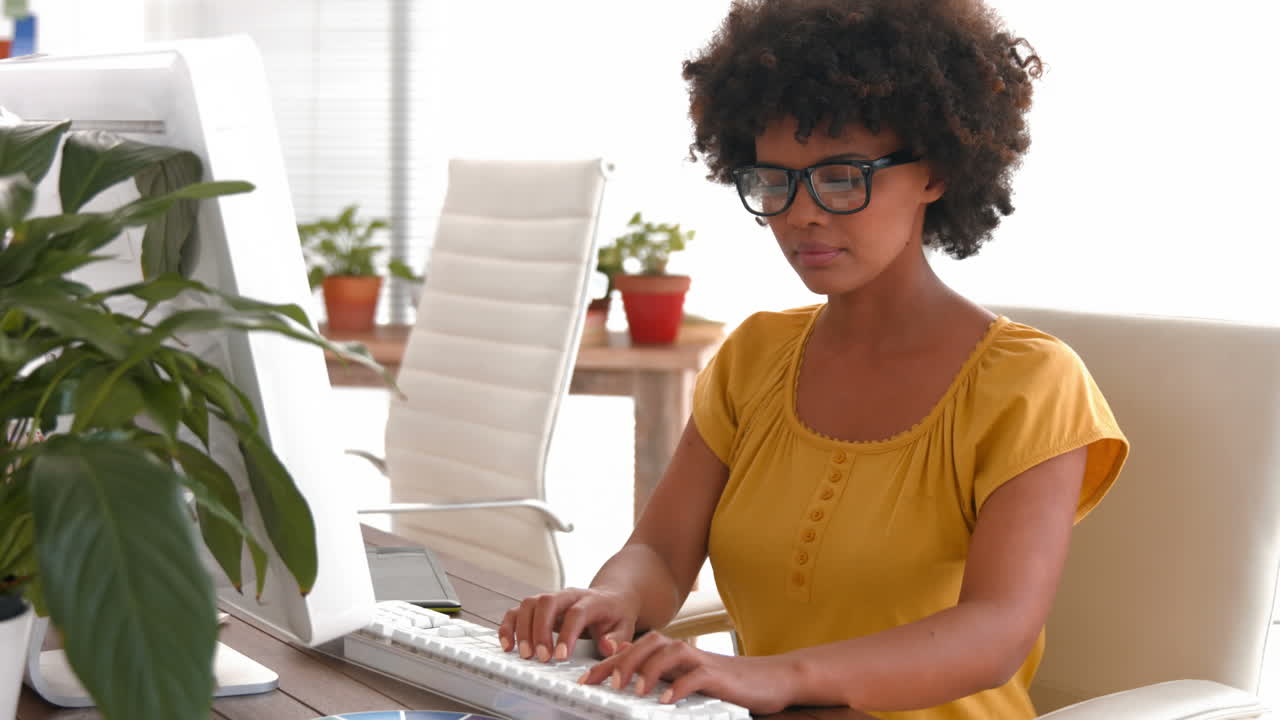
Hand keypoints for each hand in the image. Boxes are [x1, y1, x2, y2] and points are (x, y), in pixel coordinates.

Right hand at [498, 587, 638, 661]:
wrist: (611, 597)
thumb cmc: (615, 615)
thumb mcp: (624, 626)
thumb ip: (617, 638)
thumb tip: (607, 647)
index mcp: (592, 600)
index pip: (576, 613)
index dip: (567, 634)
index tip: (561, 656)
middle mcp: (568, 595)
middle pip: (547, 602)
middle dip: (540, 631)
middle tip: (541, 657)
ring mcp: (550, 598)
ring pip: (529, 604)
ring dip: (523, 629)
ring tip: (525, 654)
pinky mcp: (537, 606)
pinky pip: (517, 610)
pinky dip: (509, 626)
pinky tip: (508, 645)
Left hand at [578, 630, 793, 714]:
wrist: (769, 679)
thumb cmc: (723, 681)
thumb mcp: (685, 677)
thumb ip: (658, 672)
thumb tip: (624, 670)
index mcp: (671, 652)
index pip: (633, 652)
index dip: (607, 664)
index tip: (584, 681)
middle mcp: (682, 651)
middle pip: (646, 646)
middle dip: (621, 663)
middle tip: (602, 683)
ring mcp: (701, 660)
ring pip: (668, 655)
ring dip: (648, 671)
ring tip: (633, 689)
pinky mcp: (717, 675)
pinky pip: (694, 677)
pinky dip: (678, 687)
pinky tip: (666, 700)